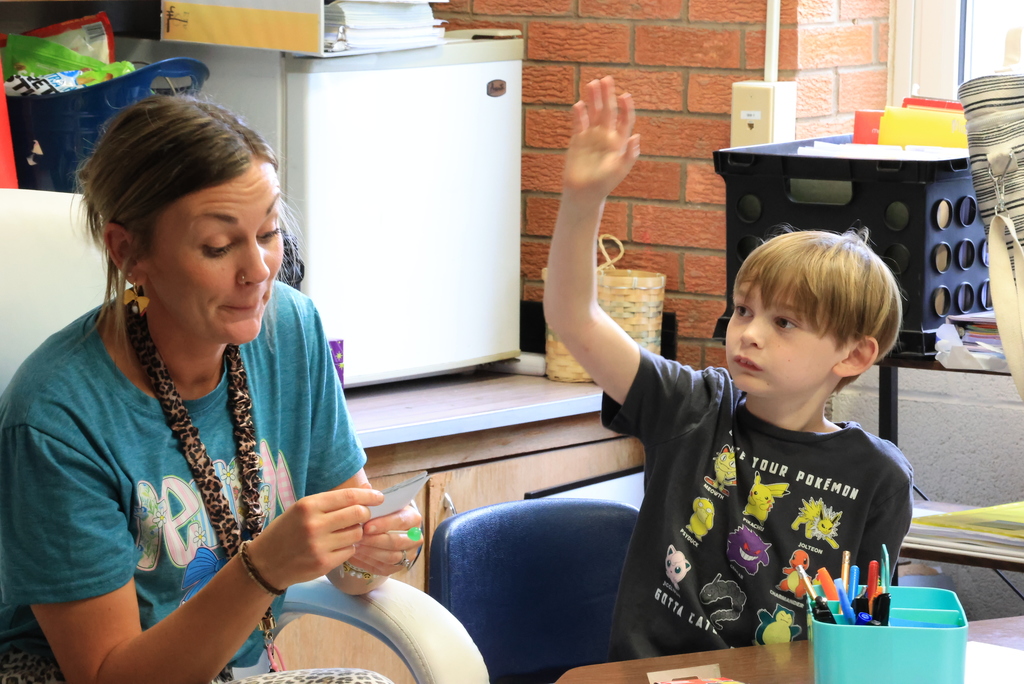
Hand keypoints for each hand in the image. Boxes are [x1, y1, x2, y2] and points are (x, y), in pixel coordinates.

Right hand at [247, 486, 383, 589]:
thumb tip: (365, 492)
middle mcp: (314, 524)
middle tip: (362, 516)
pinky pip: (349, 551)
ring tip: (344, 533)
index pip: (349, 496)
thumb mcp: (302, 510)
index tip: (379, 497)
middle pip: (358, 514)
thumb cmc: (286, 531)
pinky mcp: (323, 563)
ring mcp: (319, 546)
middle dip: (365, 514)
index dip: (369, 496)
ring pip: (357, 534)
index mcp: (308, 506)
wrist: (265, 563)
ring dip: (356, 532)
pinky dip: (348, 548)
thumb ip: (330, 502)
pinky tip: (336, 547)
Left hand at [349, 503, 423, 575]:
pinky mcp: (398, 567)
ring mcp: (408, 554)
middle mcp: (415, 537)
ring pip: (391, 557)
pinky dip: (368, 562)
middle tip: (359, 538)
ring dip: (371, 552)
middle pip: (397, 542)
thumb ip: (372, 496)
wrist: (383, 529)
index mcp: (413, 518)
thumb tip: (365, 488)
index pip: (401, 521)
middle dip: (376, 540)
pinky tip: (355, 555)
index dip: (384, 524)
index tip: (366, 526)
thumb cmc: (381, 514)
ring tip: (355, 546)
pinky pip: (384, 568)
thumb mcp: (379, 503)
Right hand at [562, 76, 640, 204]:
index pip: (625, 120)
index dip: (626, 108)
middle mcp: (606, 135)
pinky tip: (579, 105)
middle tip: (607, 79)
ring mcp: (591, 136)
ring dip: (593, 99)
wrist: (583, 193)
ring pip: (593, 113)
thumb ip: (629, 155)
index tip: (625, 96)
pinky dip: (579, 114)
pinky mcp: (577, 139)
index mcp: (619, 141)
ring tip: (592, 83)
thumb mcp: (619, 170)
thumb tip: (637, 137)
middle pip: (608, 111)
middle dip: (608, 95)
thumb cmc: (604, 184)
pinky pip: (579, 123)